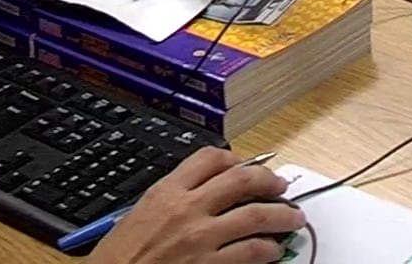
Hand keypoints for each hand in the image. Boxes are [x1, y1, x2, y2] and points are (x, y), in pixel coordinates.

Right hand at [88, 148, 304, 263]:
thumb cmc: (117, 261)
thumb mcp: (137, 217)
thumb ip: (170, 201)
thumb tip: (201, 194)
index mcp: (165, 193)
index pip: (209, 158)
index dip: (235, 158)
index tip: (246, 165)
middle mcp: (187, 210)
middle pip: (243, 180)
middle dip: (269, 180)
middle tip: (280, 186)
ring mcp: (201, 238)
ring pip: (257, 216)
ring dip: (282, 216)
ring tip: (293, 218)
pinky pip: (252, 252)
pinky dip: (269, 250)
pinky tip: (273, 251)